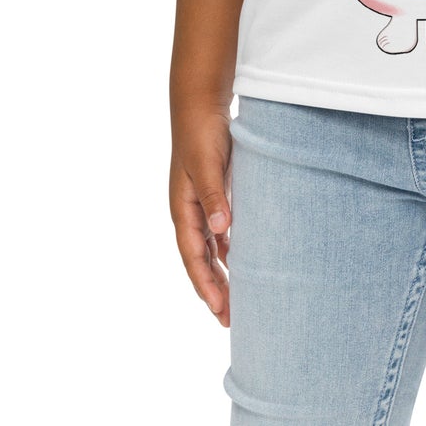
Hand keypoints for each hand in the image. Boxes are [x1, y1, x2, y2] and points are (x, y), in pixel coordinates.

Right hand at [169, 105, 234, 326]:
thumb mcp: (207, 165)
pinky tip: (242, 260)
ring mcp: (200, 204)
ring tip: (237, 300)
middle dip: (213, 289)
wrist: (200, 105)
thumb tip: (221, 230)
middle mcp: (189, 212)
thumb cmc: (201, 134)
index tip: (219, 309)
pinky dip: (228, 249)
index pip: (193, 257)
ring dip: (221, 273)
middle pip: (200, 260)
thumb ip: (214, 196)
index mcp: (183, 209)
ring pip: (209, 249)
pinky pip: (218, 232)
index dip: (205, 284)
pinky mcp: (212, 195)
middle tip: (229, 320)